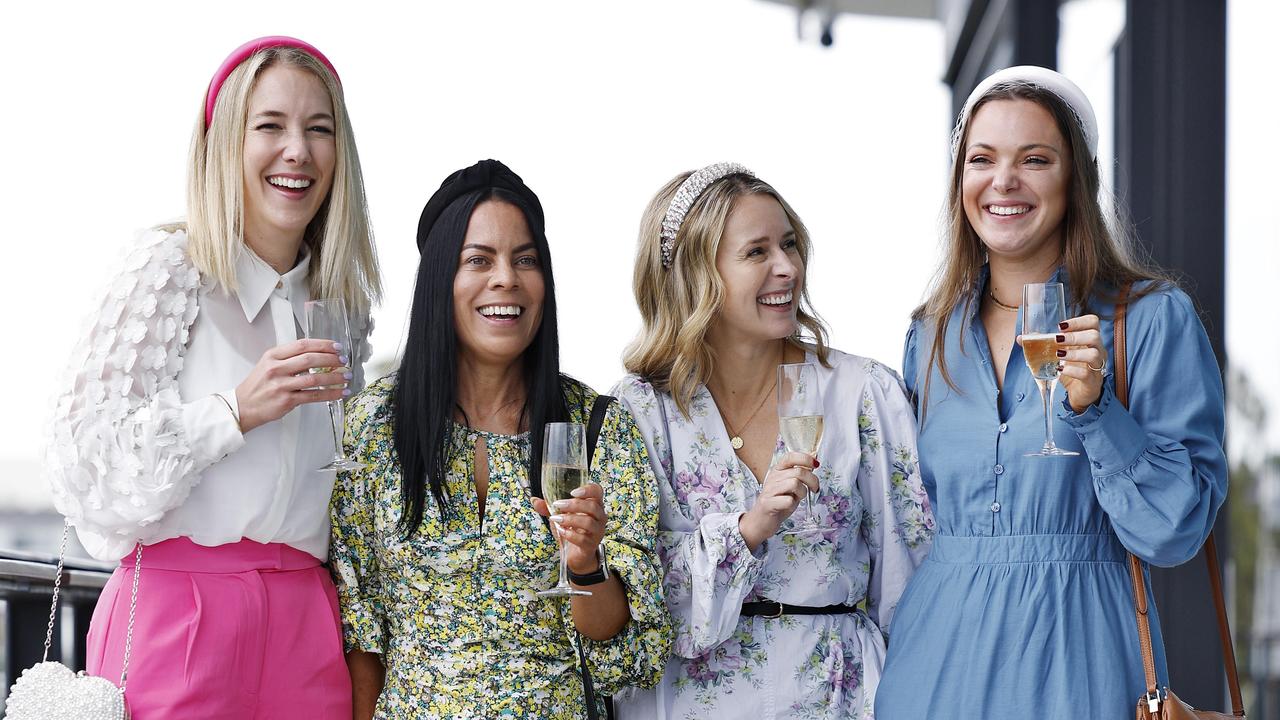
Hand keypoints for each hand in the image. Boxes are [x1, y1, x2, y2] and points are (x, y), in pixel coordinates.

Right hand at [235, 338, 349, 432]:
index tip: (337, 346)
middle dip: (332, 359)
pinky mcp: (287, 400)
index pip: (302, 345)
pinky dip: (330, 394)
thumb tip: (318, 355)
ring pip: (315, 378)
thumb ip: (289, 358)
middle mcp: (276, 368)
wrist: (243, 406)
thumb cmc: (258, 385)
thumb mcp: (268, 364)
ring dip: (335, 377)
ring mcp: (282, 385)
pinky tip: (340, 392)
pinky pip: (314, 396)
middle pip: (310, 359)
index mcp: (273, 356)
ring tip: (346, 377)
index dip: (323, 344)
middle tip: (344, 361)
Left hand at [532, 482, 606, 574]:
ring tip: (556, 519)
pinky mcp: (591, 545)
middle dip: (573, 504)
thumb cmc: (571, 531)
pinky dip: (569, 534)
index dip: (588, 489)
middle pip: (592, 506)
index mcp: (593, 505)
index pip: (597, 491)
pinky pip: (583, 539)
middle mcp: (599, 517)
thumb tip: (534, 500)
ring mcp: (597, 532)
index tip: (572, 492)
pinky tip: (561, 531)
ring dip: (569, 519)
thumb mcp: (559, 516)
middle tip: (558, 505)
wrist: (575, 554)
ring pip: (588, 522)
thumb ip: (547, 508)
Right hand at [739, 451, 818, 549]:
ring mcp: (769, 490)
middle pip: (799, 471)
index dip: (805, 458)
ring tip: (798, 499)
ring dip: (803, 493)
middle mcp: (773, 477)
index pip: (791, 457)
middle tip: (814, 489)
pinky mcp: (768, 503)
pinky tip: (789, 506)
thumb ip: (800, 476)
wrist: (761, 521)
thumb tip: (814, 463)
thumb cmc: (779, 503)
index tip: (816, 465)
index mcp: (778, 470)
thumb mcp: (791, 486)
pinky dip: (792, 504)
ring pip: (795, 484)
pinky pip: (788, 500)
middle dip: (813, 481)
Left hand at [1020, 314, 1105, 412]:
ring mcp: (1097, 366)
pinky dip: (1072, 371)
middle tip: (1058, 340)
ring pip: (1093, 354)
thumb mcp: (1057, 355)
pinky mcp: (1092, 382)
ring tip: (1059, 355)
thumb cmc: (1071, 370)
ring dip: (1074, 353)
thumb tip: (1020, 338)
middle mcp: (1097, 351)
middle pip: (1094, 336)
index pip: (1093, 322)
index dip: (1079, 321)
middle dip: (1074, 336)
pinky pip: (1086, 374)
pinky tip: (1060, 370)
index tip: (1061, 326)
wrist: (1079, 394)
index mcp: (1089, 341)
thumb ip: (1042, 345)